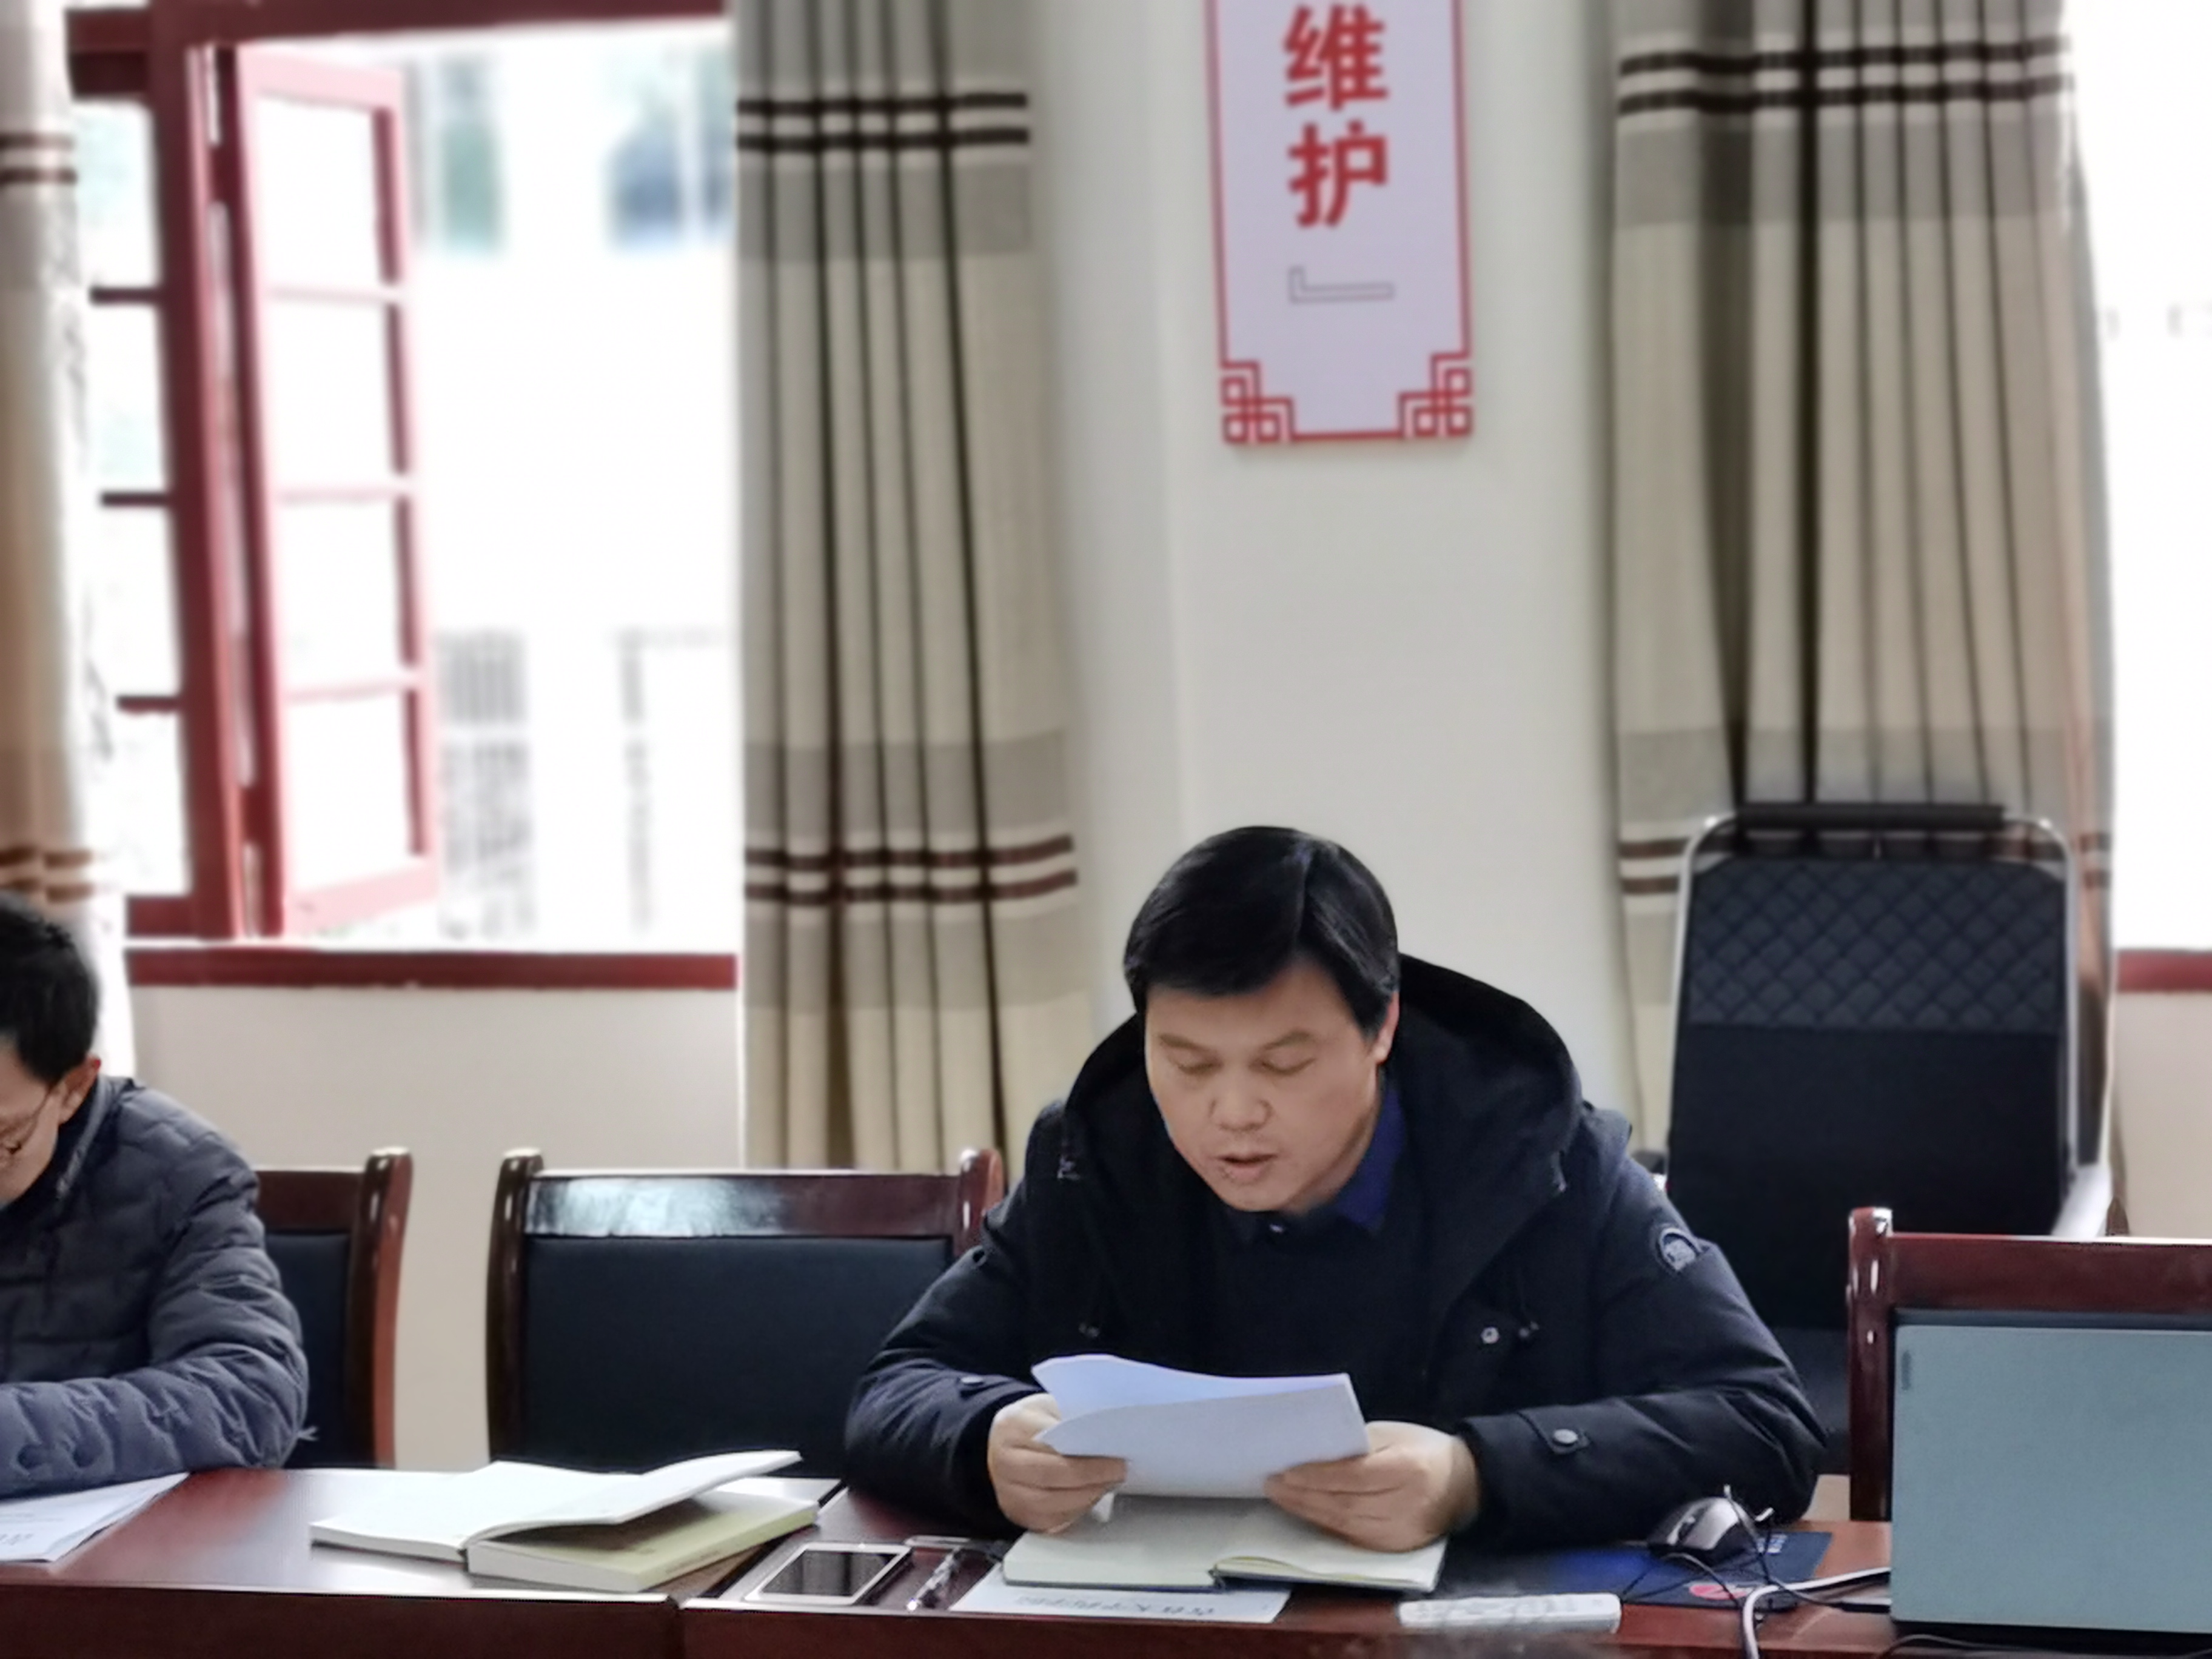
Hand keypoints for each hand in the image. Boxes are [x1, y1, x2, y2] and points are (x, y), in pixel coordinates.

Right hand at [987, 1393, 1126, 1533]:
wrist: (1005, 1442)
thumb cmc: (1035, 1423)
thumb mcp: (1051, 1408)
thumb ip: (1073, 1420)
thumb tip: (1109, 1436)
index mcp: (1012, 1427)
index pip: (1052, 1446)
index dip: (1086, 1458)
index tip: (1116, 1459)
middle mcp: (1003, 1461)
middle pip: (1050, 1477)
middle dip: (1091, 1478)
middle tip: (1118, 1473)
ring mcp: (1006, 1491)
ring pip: (1049, 1504)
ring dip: (1085, 1498)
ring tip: (1107, 1485)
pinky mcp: (1015, 1513)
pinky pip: (1048, 1521)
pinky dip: (1074, 1512)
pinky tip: (1090, 1498)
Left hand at [1265, 1421, 1479, 1551]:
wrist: (1464, 1484)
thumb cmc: (1423, 1449)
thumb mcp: (1392, 1434)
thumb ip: (1355, 1444)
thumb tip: (1312, 1453)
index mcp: (1408, 1469)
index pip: (1353, 1477)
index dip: (1317, 1476)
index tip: (1285, 1471)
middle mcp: (1406, 1505)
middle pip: (1344, 1504)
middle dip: (1303, 1496)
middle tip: (1272, 1485)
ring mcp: (1401, 1531)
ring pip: (1345, 1524)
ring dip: (1308, 1511)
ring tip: (1281, 1498)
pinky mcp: (1396, 1547)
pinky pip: (1352, 1537)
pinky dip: (1325, 1524)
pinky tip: (1306, 1512)